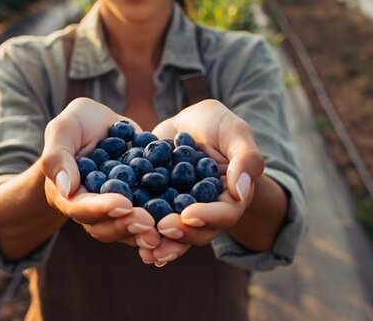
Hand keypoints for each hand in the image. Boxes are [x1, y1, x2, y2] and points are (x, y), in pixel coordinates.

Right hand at [40, 98, 160, 247]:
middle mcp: (91, 209)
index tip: (123, 204)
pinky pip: (148, 221)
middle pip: (105, 227)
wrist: (104, 125)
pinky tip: (180, 224)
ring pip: (126, 230)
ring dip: (144, 233)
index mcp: (68, 194)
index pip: (81, 207)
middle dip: (126, 226)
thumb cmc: (78, 124)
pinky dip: (161, 225)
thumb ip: (58, 156)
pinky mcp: (139, 206)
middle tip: (147, 222)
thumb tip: (67, 189)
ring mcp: (116, 211)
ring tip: (164, 230)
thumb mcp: (63, 129)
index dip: (101, 208)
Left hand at [139, 99, 264, 265]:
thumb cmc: (219, 125)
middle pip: (198, 232)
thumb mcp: (235, 132)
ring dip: (161, 243)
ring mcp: (181, 211)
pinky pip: (151, 222)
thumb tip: (241, 191)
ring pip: (174, 234)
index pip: (224, 214)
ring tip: (146, 249)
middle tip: (162, 228)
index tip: (189, 215)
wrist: (188, 124)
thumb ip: (246, 158)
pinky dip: (141, 230)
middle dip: (181, 234)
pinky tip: (127, 233)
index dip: (208, 217)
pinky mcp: (159, 206)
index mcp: (231, 198)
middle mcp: (207, 210)